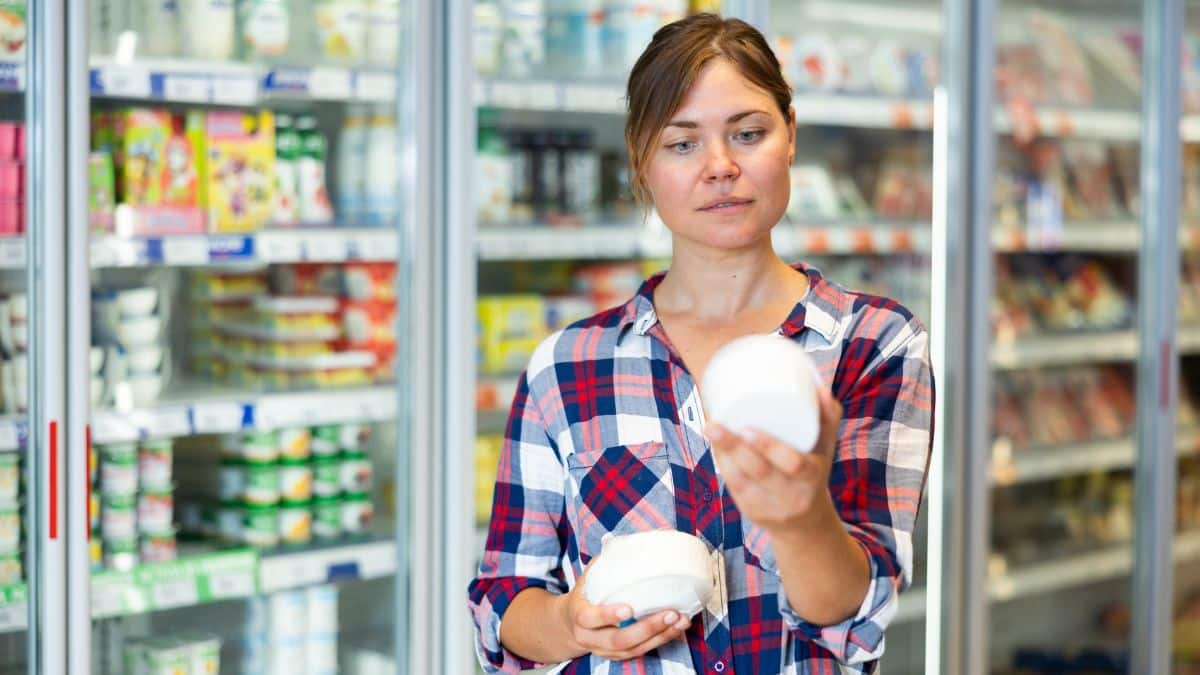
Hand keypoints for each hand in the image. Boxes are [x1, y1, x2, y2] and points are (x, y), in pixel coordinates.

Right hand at [558, 561, 691, 660]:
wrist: (570, 624)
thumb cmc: (586, 594)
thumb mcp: (589, 577)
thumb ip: (607, 563)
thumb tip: (633, 542)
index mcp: (579, 615)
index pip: (590, 618)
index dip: (608, 615)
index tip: (629, 608)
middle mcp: (590, 637)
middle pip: (619, 640)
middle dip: (647, 628)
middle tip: (670, 613)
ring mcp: (605, 650)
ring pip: (634, 649)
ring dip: (660, 636)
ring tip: (681, 620)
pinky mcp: (618, 655)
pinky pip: (641, 652)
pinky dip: (661, 640)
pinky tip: (677, 628)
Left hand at [705, 385, 842, 532]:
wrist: (805, 522)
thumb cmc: (813, 471)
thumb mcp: (825, 448)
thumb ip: (826, 417)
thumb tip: (819, 387)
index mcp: (812, 478)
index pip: (792, 464)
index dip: (769, 447)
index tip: (748, 428)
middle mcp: (791, 497)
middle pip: (759, 471)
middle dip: (733, 446)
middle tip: (715, 423)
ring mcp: (768, 507)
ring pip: (739, 480)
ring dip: (722, 453)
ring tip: (710, 428)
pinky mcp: (750, 512)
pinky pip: (733, 487)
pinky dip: (722, 464)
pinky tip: (715, 446)